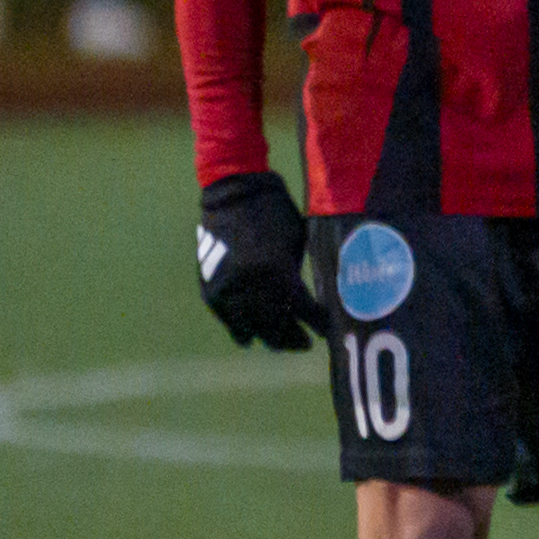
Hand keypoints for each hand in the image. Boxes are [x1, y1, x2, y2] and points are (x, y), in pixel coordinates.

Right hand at [194, 172, 316, 351]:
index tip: (327, 332)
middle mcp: (252, 284)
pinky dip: (237, 329)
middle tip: (304, 346)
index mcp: (278, 271)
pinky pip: (226, 317)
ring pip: (250, 325)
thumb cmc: (276, 213)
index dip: (316, 323)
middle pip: (276, 323)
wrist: (233, 192)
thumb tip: (309, 303)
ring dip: (267, 337)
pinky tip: (248, 341)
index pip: (304, 309)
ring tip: (280, 346)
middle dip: (292, 337)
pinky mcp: (210, 286)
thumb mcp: (298, 242)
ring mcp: (228, 287)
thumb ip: (299, 273)